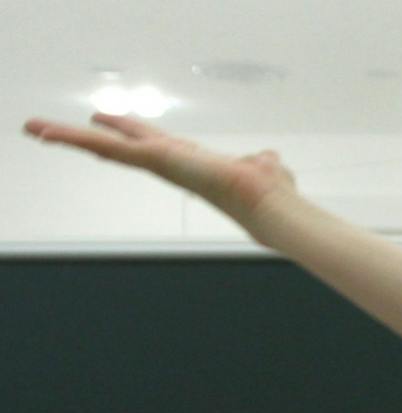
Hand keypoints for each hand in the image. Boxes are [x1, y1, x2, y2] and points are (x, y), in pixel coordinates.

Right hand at [22, 114, 295, 225]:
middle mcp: (171, 165)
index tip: (116, 128)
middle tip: (73, 126)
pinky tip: (48, 133)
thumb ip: (261, 163)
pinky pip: (109, 149)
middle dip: (98, 136)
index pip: (155, 147)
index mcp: (192, 163)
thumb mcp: (263, 167)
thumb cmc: (269, 190)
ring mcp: (160, 164)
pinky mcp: (153, 161)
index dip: (134, 137)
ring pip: (107, 149)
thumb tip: (267, 161)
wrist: (266, 202)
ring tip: (36, 129)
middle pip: (125, 147)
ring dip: (69, 138)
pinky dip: (78, 139)